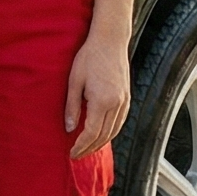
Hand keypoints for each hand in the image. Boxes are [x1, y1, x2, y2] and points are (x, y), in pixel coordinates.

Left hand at [66, 33, 130, 158]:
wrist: (110, 40)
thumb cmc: (89, 57)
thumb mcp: (74, 81)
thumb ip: (72, 106)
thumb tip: (69, 129)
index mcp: (102, 101)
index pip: (92, 133)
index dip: (81, 146)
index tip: (71, 152)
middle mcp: (116, 104)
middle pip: (104, 136)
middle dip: (89, 148)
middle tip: (76, 155)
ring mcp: (124, 102)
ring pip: (114, 132)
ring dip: (100, 143)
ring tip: (87, 148)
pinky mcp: (127, 98)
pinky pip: (120, 123)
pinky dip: (110, 133)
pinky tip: (100, 135)